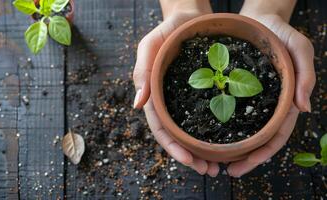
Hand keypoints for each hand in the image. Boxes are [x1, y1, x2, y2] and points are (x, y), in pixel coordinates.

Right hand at [133, 2, 218, 175]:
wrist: (190, 19)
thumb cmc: (167, 30)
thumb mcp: (150, 46)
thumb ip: (142, 72)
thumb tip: (137, 104)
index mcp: (155, 95)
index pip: (160, 127)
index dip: (173, 146)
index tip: (189, 160)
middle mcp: (170, 103)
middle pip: (177, 136)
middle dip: (191, 156)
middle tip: (209, 171)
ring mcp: (186, 100)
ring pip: (192, 132)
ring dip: (203, 152)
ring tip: (219, 166)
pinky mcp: (203, 94)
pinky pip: (208, 118)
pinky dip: (215, 134)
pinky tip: (227, 145)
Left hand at [227, 13, 315, 176]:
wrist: (258, 19)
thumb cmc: (281, 32)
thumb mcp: (299, 48)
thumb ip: (306, 75)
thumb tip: (305, 108)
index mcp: (283, 101)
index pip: (276, 135)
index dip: (262, 153)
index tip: (243, 166)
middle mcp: (266, 105)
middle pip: (258, 139)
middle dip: (244, 158)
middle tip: (226, 171)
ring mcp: (250, 100)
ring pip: (243, 131)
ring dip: (231, 149)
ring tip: (214, 162)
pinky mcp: (235, 91)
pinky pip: (228, 113)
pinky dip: (221, 128)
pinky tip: (208, 137)